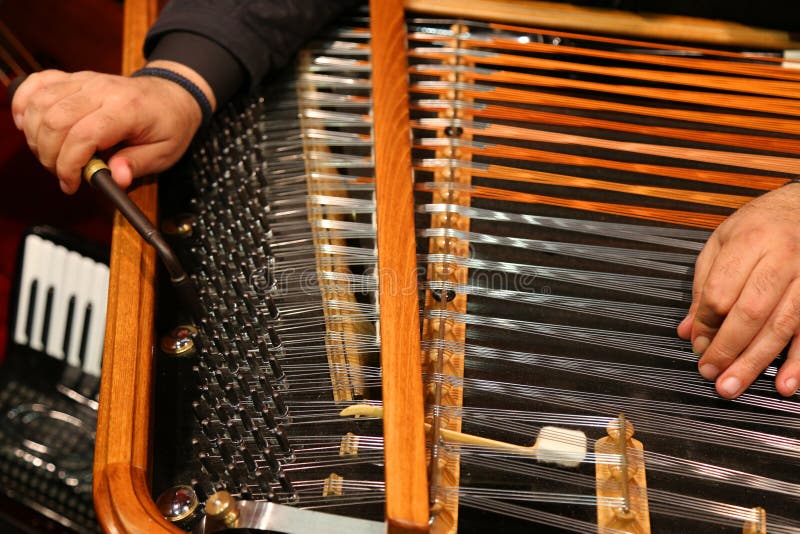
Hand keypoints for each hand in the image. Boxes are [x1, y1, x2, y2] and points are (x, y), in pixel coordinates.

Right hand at [10, 61, 214, 193]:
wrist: (174, 94)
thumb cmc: (169, 124)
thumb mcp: (165, 153)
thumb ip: (137, 166)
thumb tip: (116, 179)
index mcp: (127, 109)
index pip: (84, 135)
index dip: (69, 165)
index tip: (71, 184)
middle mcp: (102, 90)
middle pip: (55, 120)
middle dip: (50, 155)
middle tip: (63, 175)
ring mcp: (86, 81)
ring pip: (42, 103)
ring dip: (37, 136)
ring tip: (52, 156)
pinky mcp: (75, 78)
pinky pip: (39, 83)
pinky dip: (25, 103)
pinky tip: (28, 125)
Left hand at [678, 184, 799, 398]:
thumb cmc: (760, 225)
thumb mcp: (722, 243)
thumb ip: (703, 286)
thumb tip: (688, 331)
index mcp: (750, 241)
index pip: (721, 291)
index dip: (705, 323)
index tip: (695, 343)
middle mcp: (783, 258)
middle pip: (750, 312)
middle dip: (726, 349)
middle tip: (709, 374)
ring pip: (781, 327)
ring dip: (756, 362)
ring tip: (732, 386)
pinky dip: (799, 362)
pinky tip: (785, 384)